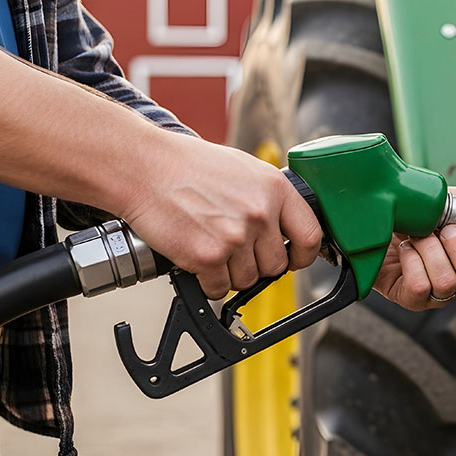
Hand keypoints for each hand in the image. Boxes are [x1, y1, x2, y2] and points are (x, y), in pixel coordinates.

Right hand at [116, 132, 322, 298]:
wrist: (145, 167)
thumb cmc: (189, 166)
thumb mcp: (245, 169)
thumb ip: (270, 198)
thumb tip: (285, 227)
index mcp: (276, 189)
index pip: (310, 236)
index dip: (303, 255)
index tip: (294, 259)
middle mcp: (260, 214)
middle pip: (276, 266)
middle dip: (257, 264)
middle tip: (235, 250)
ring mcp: (235, 237)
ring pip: (247, 281)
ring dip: (230, 273)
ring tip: (211, 246)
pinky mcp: (208, 256)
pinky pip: (219, 289)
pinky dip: (208, 282)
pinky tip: (197, 259)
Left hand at [373, 187, 455, 310]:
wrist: (377, 210)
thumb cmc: (417, 211)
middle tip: (445, 229)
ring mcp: (435, 291)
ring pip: (448, 283)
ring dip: (430, 250)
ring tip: (418, 235)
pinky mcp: (408, 296)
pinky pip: (420, 288)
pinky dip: (411, 260)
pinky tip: (405, 249)